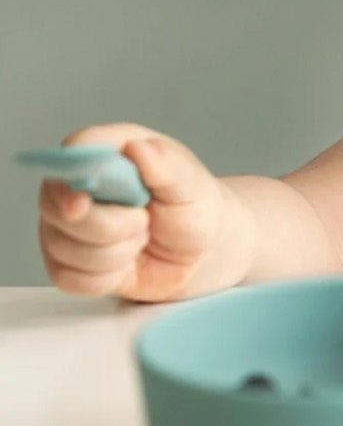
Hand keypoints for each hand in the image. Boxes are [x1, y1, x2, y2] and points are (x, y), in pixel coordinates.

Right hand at [38, 124, 229, 301]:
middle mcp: (78, 184)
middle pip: (61, 207)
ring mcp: (66, 224)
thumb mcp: (191, 183)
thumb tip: (137, 147)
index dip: (75, 175)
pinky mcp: (64, 261)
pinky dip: (106, 277)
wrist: (198, 250)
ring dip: (116, 252)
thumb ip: (167, 164)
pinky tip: (126, 263)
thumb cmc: (192, 207)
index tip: (85, 201)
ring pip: (65, 248)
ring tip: (140, 237)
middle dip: (111, 226)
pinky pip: (69, 277)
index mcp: (110, 150)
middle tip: (145, 220)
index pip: (74, 151)